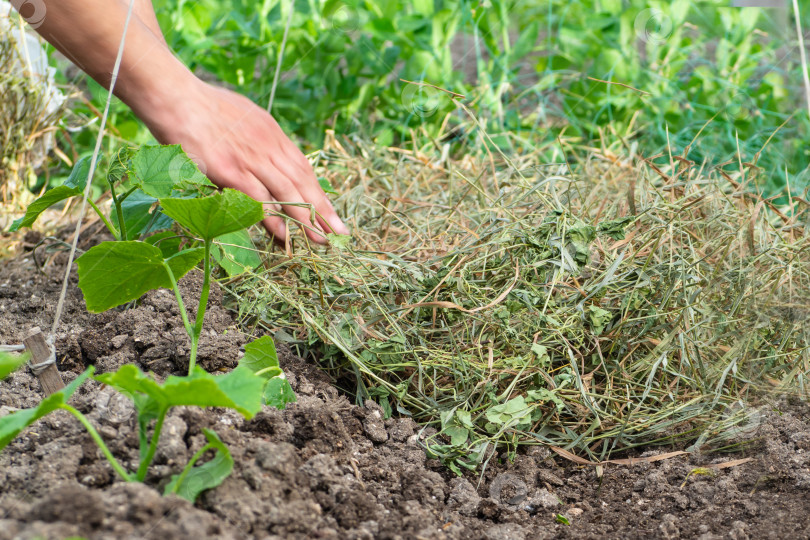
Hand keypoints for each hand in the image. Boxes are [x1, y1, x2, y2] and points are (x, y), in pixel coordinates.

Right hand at [143, 79, 348, 243]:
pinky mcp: (230, 170)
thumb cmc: (201, 106)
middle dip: (324, 209)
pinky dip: (272, 218)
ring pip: (287, 192)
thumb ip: (257, 136)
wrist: (175, 96)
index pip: (303, 167)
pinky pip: (258, 198)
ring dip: (307, 219)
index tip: (331, 211)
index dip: (319, 191)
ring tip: (322, 240)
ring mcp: (250, 158)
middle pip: (303, 182)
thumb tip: (264, 155)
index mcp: (272, 133)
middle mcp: (268, 146)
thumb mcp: (241, 116)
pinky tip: (285, 235)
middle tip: (340, 232)